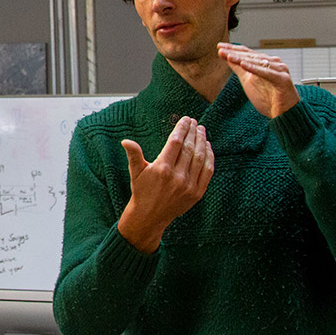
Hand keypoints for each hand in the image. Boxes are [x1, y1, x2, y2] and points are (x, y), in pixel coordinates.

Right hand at [117, 116, 213, 252]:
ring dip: (202, 141)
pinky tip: (207, 147)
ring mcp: (189, 185)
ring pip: (200, 157)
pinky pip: (208, 171)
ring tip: (201, 130)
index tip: (185, 119)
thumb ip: (134, 154)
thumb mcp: (135, 171)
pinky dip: (209, 157)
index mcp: (162, 168)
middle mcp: (177, 177)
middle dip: (192, 132)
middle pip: (189, 148)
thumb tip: (126, 141)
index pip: (176, 142)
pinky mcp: (198, 193)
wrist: (150, 215)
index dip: (181, 128)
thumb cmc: (142, 190)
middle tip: (194, 121)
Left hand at [217, 42, 299, 119]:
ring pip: (257, 62)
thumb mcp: (248, 80)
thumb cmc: (269, 98)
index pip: (247, 53)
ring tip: (229, 56)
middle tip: (221, 50)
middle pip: (250, 56)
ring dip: (242, 59)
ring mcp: (279, 70)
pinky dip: (255, 69)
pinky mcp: (283, 79)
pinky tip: (243, 65)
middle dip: (234, 53)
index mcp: (265, 62)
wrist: (285, 114)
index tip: (219, 46)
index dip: (233, 49)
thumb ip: (239, 68)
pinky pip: (267, 73)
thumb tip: (227, 56)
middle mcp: (273, 63)